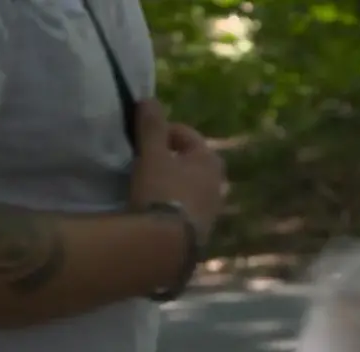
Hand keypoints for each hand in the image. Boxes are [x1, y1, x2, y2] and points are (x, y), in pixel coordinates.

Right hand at [128, 99, 224, 242]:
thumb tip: (150, 99)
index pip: (185, 134)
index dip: (161, 132)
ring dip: (173, 180)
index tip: (140, 140)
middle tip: (145, 161)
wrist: (168, 244)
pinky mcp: (204, 227)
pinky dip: (174, 200)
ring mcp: (214, 207)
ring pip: (190, 183)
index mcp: (210, 159)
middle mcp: (219, 181)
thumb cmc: (161, 191)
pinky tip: (158, 207)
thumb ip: (152, 127)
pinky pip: (187, 204)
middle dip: (169, 157)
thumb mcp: (152, 155)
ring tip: (149, 185)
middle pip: (189, 159)